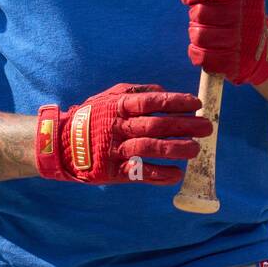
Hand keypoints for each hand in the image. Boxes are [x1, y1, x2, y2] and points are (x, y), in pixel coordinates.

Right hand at [35, 82, 212, 185]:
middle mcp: (118, 127)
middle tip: (207, 127)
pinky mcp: (112, 170)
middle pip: (155, 125)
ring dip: (175, 149)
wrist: (61, 143)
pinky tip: (177, 173)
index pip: (151, 102)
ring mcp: (115, 150)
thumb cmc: (92, 116)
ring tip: (196, 149)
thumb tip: (164, 92)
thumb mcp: (109, 97)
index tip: (196, 104)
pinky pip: (139, 173)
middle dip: (184, 126)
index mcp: (118, 106)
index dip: (175, 102)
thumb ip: (136, 92)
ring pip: (149, 149)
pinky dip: (160, 175)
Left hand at [180, 0, 267, 85]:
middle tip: (202, 17)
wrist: (260, 49)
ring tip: (205, 32)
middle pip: (200, 13)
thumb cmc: (235, 12)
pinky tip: (205, 48)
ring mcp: (243, 41)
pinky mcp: (236, 63)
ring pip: (199, 36)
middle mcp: (247, 15)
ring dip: (196, 34)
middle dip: (195, 15)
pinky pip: (203, 58)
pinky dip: (198, 53)